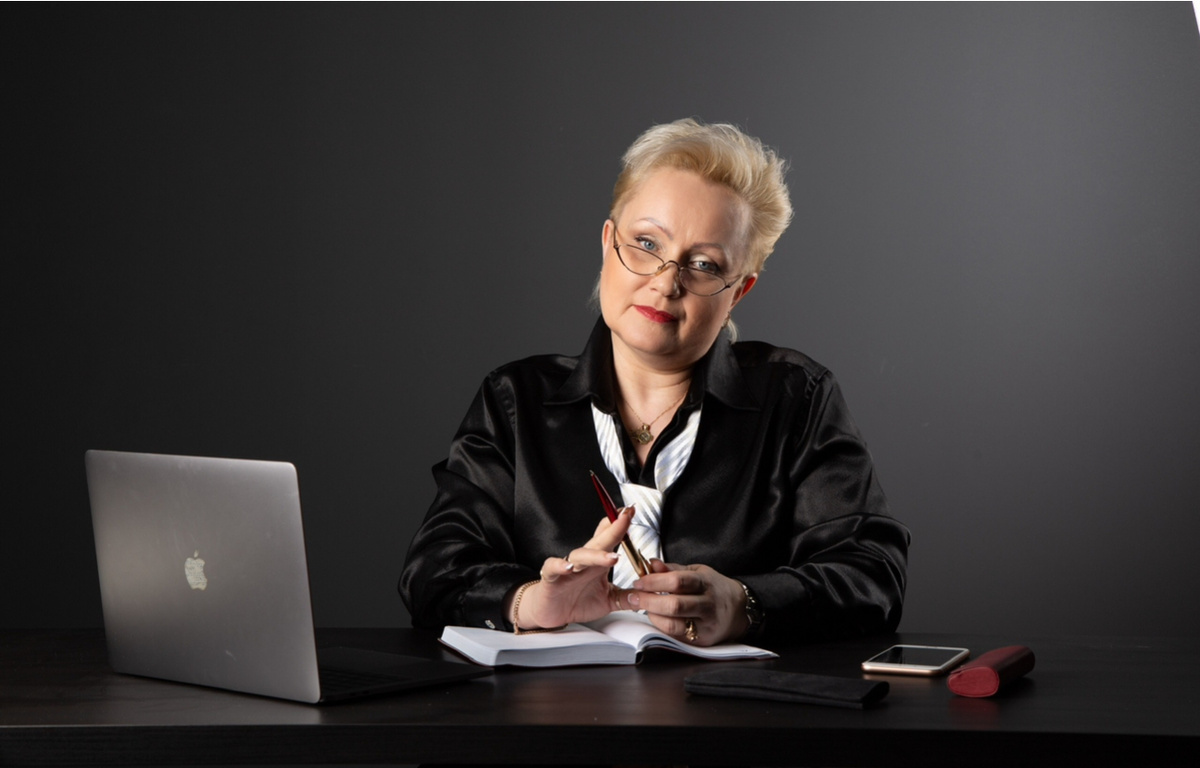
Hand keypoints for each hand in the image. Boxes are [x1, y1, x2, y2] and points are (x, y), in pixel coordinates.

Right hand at [508, 507, 635, 629]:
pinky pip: (553, 568)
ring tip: (612, 558)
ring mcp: (567, 567)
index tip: (631, 513)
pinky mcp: (551, 577)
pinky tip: (569, 567)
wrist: (551, 612)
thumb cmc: (577, 601)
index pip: (609, 539)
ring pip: (581, 555)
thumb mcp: (608, 600)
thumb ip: (628, 597)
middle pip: (599, 541)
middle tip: (625, 517)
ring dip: (596, 555)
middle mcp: (584, 561)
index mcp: (598, 563)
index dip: (620, 525)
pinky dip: (560, 566)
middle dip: (613, 528)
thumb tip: (647, 595)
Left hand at [625, 560, 749, 645]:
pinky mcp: (702, 640)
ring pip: (673, 624)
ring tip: (643, 607)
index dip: (654, 582)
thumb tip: (651, 563)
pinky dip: (661, 626)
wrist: (738, 610)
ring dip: (652, 615)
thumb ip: (672, 570)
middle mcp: (708, 604)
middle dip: (648, 601)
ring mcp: (706, 624)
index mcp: (705, 583)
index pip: (677, 582)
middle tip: (633, 597)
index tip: (638, 582)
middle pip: (674, 605)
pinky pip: (676, 635)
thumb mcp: (697, 572)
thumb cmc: (713, 588)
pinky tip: (656, 617)